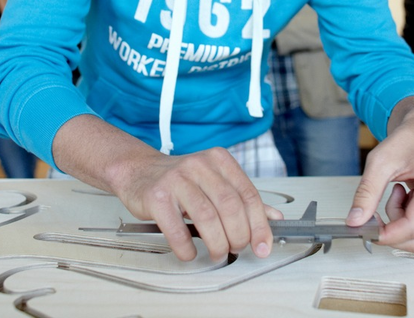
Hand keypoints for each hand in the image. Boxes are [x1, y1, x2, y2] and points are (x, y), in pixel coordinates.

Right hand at [52, 115, 281, 262]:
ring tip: (218, 253)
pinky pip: (177, 229)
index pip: (248, 195)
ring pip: (207, 218)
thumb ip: (243, 199)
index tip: (263, 246)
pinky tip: (190, 253)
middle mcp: (200, 165)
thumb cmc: (180, 180)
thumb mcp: (215, 181)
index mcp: (220, 160)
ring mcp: (177, 179)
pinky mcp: (157, 196)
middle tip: (236, 249)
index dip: (259, 225)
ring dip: (217, 244)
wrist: (138, 171)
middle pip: (230, 207)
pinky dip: (187, 248)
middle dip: (238, 236)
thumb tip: (274, 218)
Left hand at [346, 97, 413, 252]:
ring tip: (397, 193)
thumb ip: (367, 193)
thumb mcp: (380, 162)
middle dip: (392, 231)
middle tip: (376, 210)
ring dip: (400, 222)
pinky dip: (409, 220)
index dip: (387, 234)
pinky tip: (408, 198)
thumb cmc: (407, 140)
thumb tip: (355, 221)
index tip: (366, 229)